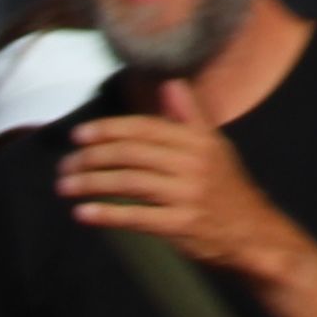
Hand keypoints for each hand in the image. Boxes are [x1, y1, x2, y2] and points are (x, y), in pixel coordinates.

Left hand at [57, 80, 305, 279]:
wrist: (251, 232)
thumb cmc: (224, 187)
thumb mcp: (213, 147)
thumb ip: (188, 117)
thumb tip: (170, 85)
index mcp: (198, 141)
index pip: (145, 128)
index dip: (108, 130)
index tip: (78, 135)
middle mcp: (193, 163)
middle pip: (133, 153)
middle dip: (93, 157)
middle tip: (64, 165)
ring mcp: (187, 194)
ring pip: (130, 182)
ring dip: (91, 183)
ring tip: (65, 186)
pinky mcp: (181, 225)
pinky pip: (137, 217)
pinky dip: (107, 214)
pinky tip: (82, 213)